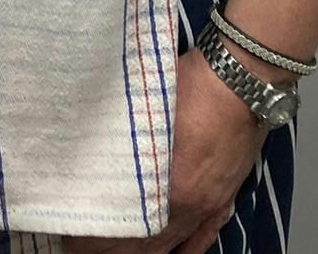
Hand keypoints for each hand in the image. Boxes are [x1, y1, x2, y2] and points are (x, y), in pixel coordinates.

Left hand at [63, 49, 264, 252]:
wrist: (241, 80)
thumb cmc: (193, 85)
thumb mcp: (144, 107)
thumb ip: (125, 138)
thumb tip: (97, 149)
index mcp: (168, 185)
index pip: (127, 224)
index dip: (99, 235)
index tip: (76, 238)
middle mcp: (189, 202)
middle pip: (148, 240)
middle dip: (118, 248)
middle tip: (88, 251)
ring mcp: (210, 201)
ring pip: (174, 240)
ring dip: (149, 251)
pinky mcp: (226, 195)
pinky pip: (205, 234)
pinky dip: (188, 248)